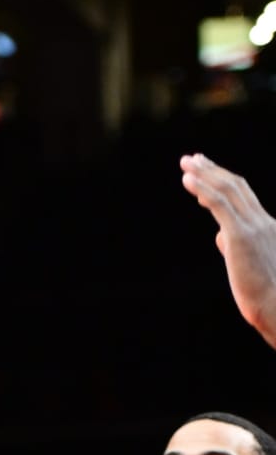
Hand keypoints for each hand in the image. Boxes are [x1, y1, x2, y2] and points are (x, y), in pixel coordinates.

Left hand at [180, 152, 275, 334]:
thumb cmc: (267, 296)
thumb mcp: (250, 265)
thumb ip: (236, 246)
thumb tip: (220, 236)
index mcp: (267, 227)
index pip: (244, 197)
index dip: (223, 181)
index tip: (206, 171)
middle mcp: (263, 222)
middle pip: (236, 186)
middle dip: (212, 170)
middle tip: (193, 158)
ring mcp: (253, 227)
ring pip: (227, 190)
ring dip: (204, 173)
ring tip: (186, 162)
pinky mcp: (241, 236)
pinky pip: (219, 205)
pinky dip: (203, 188)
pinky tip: (188, 179)